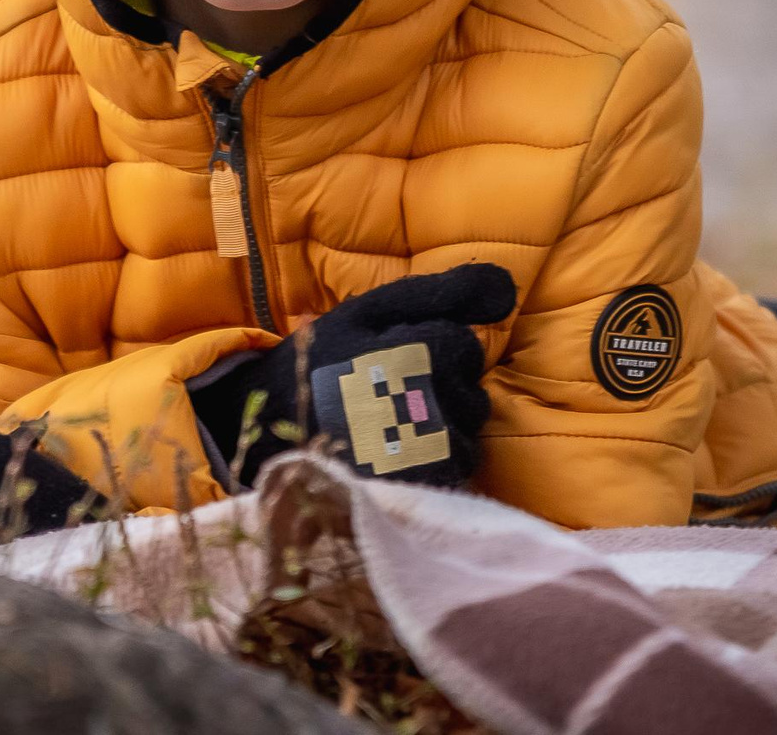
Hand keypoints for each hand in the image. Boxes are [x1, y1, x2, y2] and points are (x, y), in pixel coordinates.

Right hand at [190, 263, 516, 489]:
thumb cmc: (321, 366)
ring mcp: (421, 450)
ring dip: (445, 420)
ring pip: (470, 423)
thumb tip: (509, 290)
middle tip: (390, 391)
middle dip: (444, 382)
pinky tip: (401, 452)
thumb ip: (439, 292)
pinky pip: (460, 463)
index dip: (433, 347)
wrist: (268, 439)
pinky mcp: (420, 486)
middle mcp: (418, 402)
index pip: (463, 342)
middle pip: (471, 383)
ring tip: (393, 423)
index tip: (396, 358)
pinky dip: (439, 457)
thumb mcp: (365, 312)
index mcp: (404, 351)